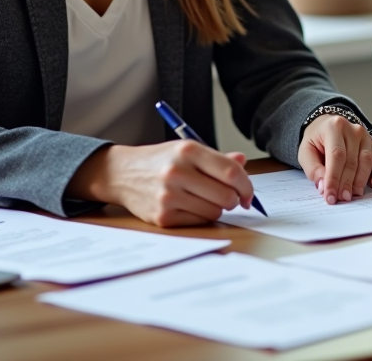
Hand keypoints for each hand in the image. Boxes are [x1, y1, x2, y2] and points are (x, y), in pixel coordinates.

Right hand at [66, 141, 255, 226]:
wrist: (123, 173)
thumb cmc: (161, 160)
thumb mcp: (187, 149)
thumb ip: (217, 158)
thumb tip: (243, 162)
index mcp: (188, 150)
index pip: (231, 172)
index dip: (246, 185)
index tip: (248, 193)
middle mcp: (178, 172)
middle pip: (226, 195)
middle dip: (233, 199)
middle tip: (228, 196)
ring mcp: (169, 196)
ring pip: (214, 212)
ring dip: (216, 208)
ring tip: (204, 198)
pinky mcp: (162, 217)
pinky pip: (198, 222)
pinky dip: (201, 217)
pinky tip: (190, 206)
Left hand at [299, 114, 371, 204]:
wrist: (328, 126)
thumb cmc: (317, 140)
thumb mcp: (306, 151)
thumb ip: (313, 169)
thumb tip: (324, 186)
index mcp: (335, 126)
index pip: (336, 155)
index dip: (333, 178)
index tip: (330, 197)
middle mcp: (354, 130)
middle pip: (352, 160)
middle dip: (346, 183)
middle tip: (341, 199)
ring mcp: (367, 137)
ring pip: (367, 161)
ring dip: (360, 181)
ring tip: (352, 195)